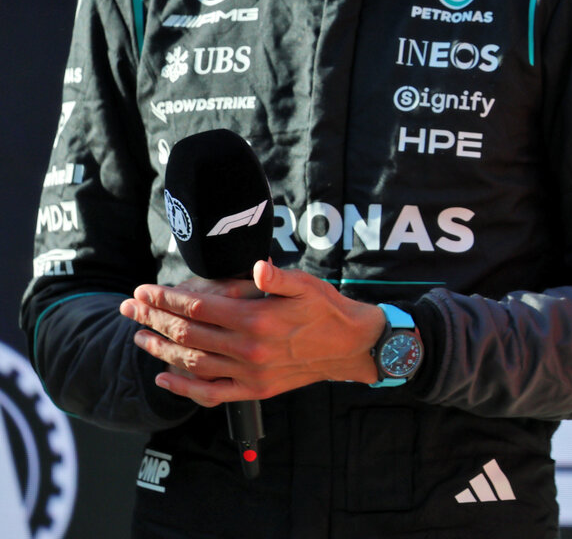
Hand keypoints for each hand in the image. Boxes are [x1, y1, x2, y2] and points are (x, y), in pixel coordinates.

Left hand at [119, 261, 386, 404]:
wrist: (350, 346)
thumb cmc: (327, 309)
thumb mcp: (307, 284)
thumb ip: (277, 278)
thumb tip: (257, 268)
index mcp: (257, 319)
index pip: (199, 306)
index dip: (167, 299)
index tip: (145, 291)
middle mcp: (248, 348)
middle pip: (188, 333)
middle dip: (154, 319)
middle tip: (130, 309)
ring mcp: (249, 373)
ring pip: (192, 362)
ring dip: (161, 349)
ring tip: (139, 337)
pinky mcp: (254, 390)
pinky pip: (211, 392)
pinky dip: (183, 388)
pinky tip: (164, 378)